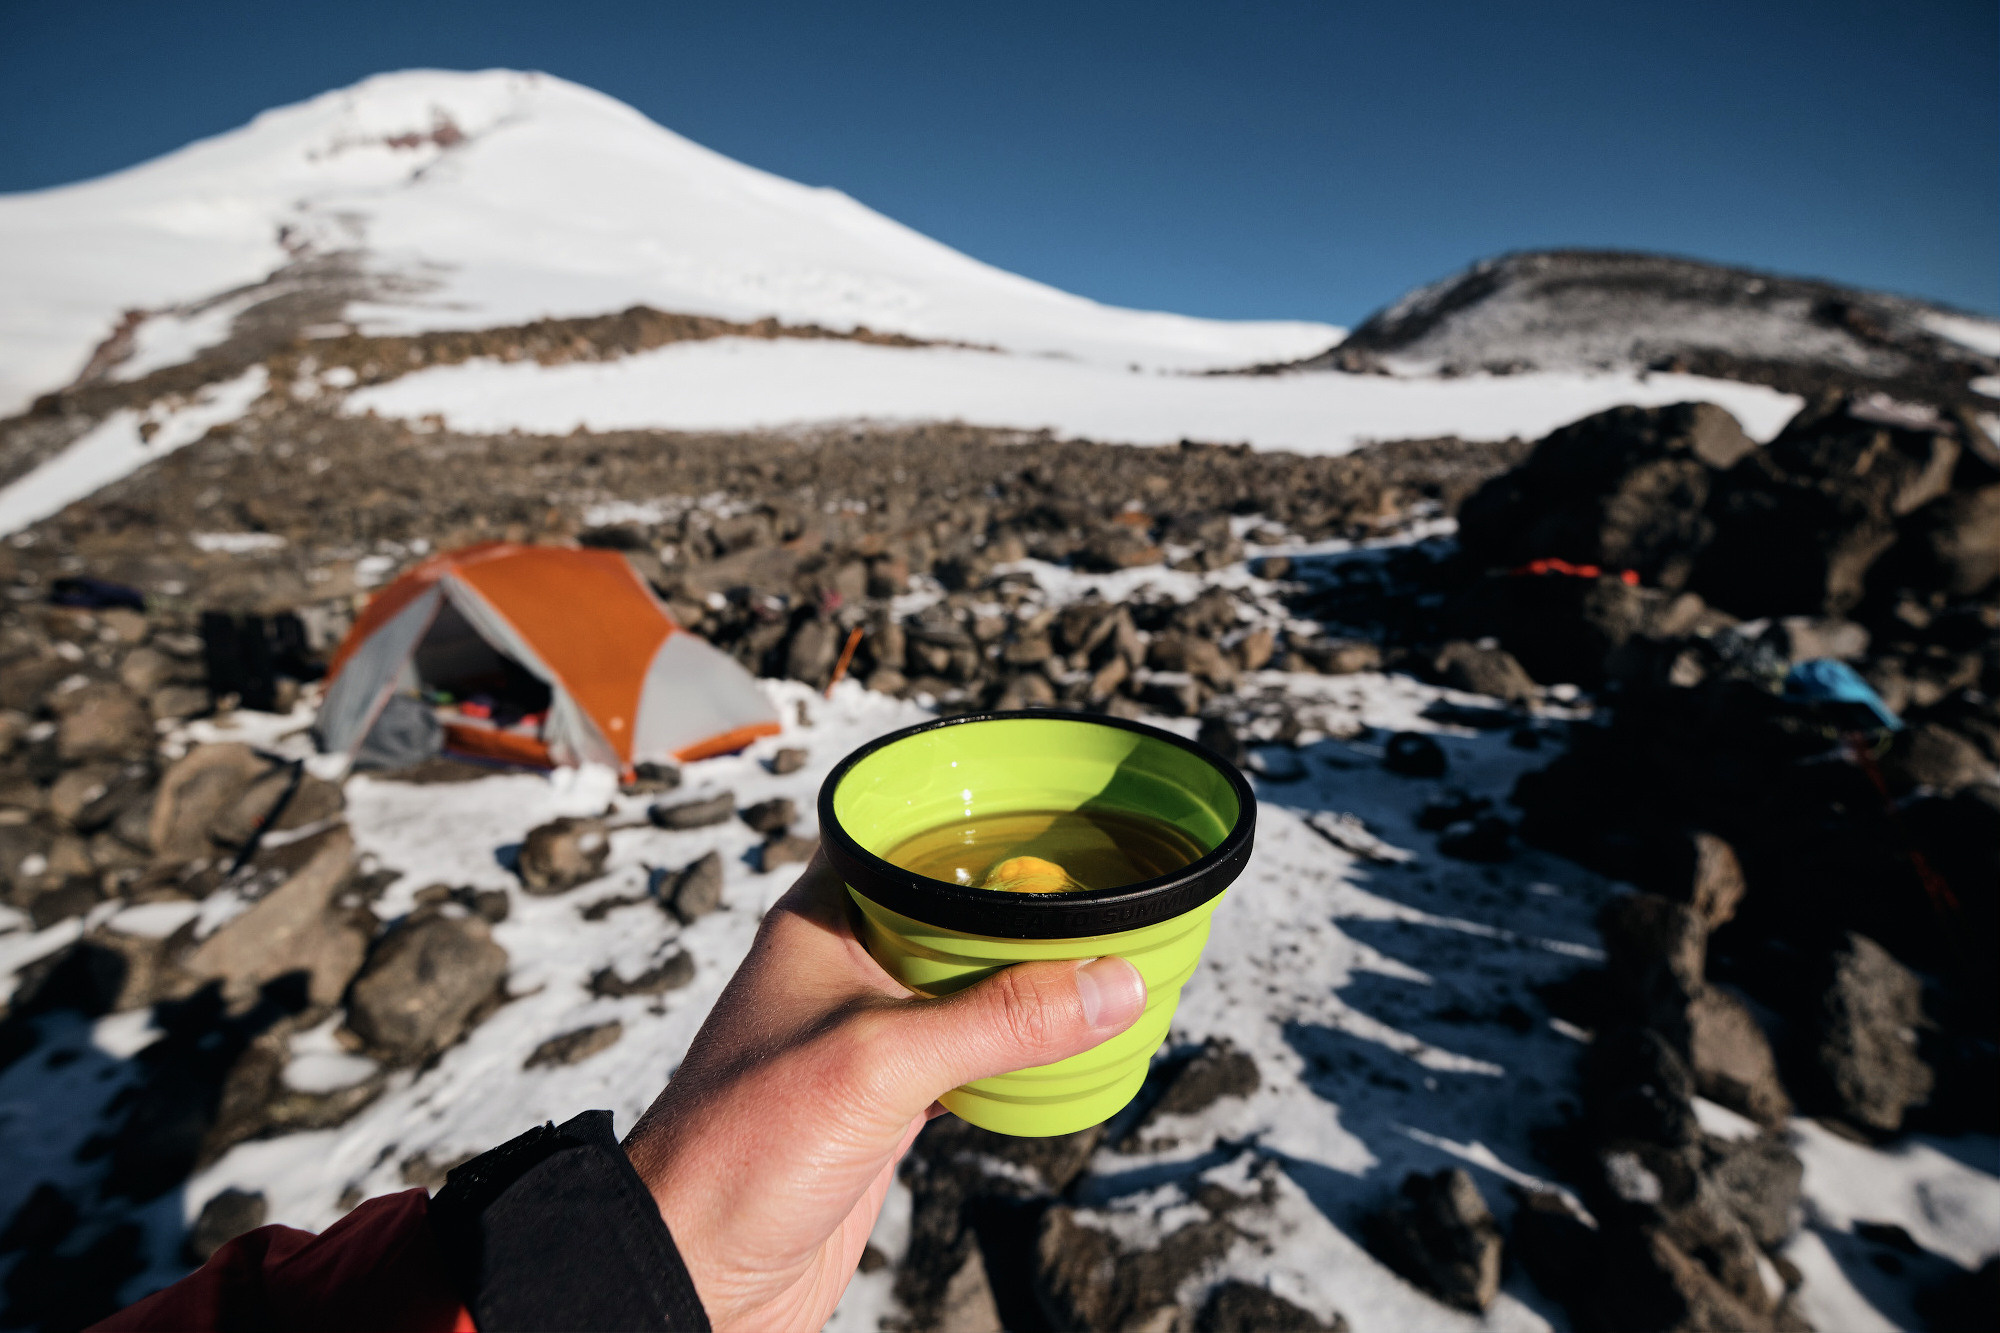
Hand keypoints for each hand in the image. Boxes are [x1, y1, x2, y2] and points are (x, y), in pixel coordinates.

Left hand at [621, 850, 1146, 1332]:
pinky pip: (968, 1055)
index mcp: (823, 921)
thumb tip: (1112, 983)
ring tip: (1102, 959)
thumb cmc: (740, 1149)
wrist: (698, 1272)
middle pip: (953, 915)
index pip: (906, 842)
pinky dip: (1016, 1051)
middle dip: (1022, 908)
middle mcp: (844, 967)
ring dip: (1025, 983)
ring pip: (966, 988)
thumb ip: (1000, 1019)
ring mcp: (867, 1036)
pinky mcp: (886, 1101)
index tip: (1053, 815)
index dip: (976, 825)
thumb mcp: (881, 1062)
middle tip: (1103, 893)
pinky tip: (1063, 1046)